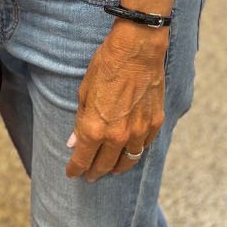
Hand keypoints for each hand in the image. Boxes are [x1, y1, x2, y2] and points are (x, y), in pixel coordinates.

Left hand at [66, 21, 167, 180]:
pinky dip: (135, 151)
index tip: (72, 173)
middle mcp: (117, 136)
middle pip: (105, 165)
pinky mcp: (155, 123)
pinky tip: (131, 151)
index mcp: (94, 129)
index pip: (82, 159)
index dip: (75, 169)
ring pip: (128, 161)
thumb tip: (74, 141)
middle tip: (90, 176)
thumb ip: (80, 120)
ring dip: (117, 167)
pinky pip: (144, 146)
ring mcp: (139, 132)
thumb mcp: (84, 92)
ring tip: (111, 170)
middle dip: (94, 172)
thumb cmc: (106, 66)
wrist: (137, 50)